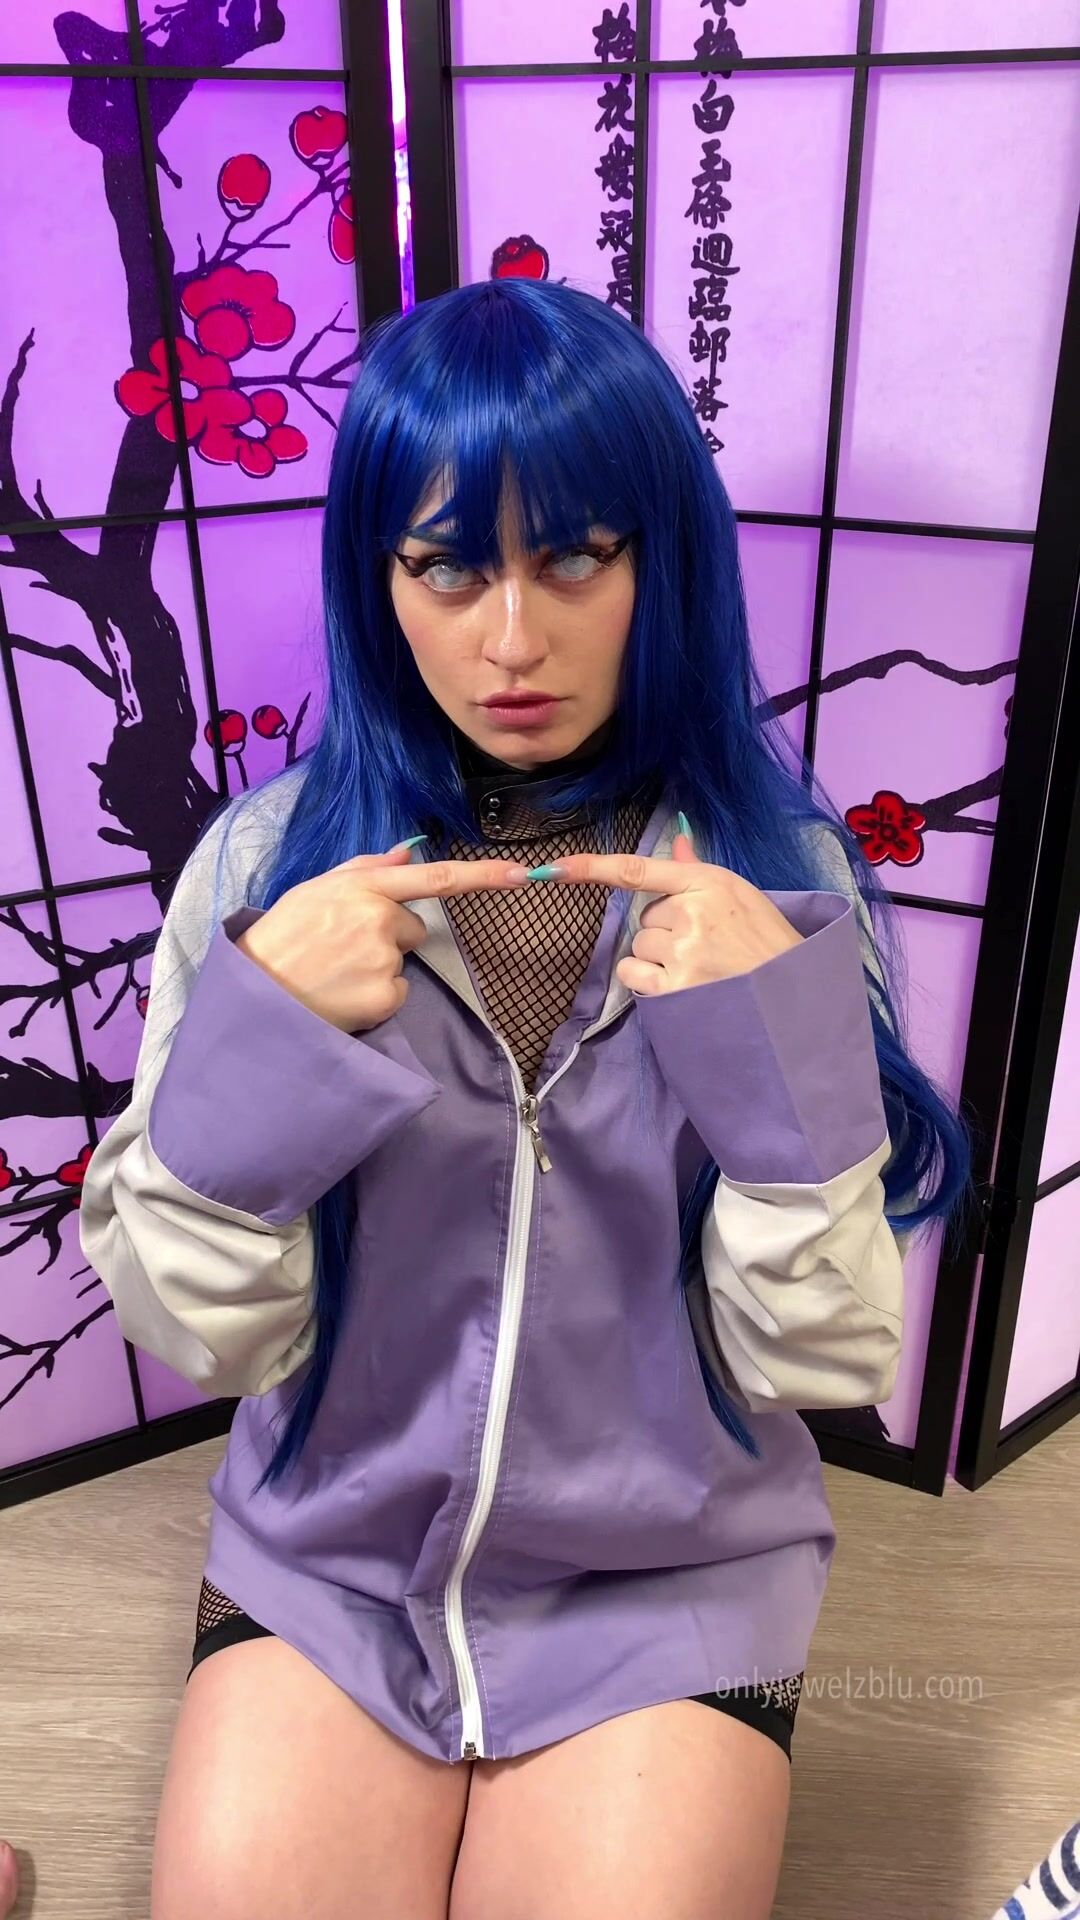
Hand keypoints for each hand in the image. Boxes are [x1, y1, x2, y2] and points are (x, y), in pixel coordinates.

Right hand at [236, 842, 528, 1032]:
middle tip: (341, 948)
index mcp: (361, 886)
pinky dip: (376, 995)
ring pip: (403, 960)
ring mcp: (384, 959)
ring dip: (378, 966)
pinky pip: (398, 991)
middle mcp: (378, 918)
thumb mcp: (314, 889)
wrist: (257, 993)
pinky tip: (344, 992)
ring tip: (335, 970)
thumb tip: (407, 851)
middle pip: (414, 926)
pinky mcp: (386, 996)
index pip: (434, 877)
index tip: (522, 873)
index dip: (483, 875)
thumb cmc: (281, 936)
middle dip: (389, 935)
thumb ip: (363, 869)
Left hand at [532, 827, 802, 997]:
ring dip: (657, 958)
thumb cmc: (770, 944)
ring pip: (637, 946)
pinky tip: (683, 986)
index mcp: (710, 883)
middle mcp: (692, 913)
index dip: (593, 867)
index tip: (556, 866)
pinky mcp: (675, 988)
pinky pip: (633, 975)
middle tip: (702, 946)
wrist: (795, 998)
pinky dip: (648, 981)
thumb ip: (699, 872)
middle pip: (644, 917)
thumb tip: (678, 838)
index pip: (639, 870)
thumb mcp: (742, 897)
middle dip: (664, 930)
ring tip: (698, 968)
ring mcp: (683, 952)